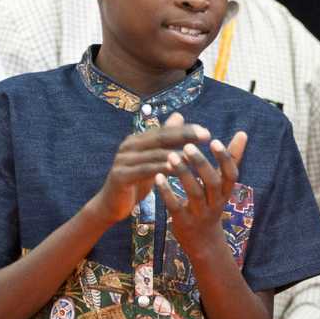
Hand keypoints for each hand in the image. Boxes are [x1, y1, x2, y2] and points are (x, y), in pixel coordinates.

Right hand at [90, 112, 208, 222]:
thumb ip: (165, 140)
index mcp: (138, 139)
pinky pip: (144, 170)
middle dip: (185, 136)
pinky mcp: (120, 175)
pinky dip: (161, 169)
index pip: (166, 131)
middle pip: (161, 137)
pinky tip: (176, 170)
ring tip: (196, 155)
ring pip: (155, 154)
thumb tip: (179, 115)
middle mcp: (129, 145)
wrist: (112, 204)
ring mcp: (123, 159)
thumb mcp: (153, 159)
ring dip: (177, 154)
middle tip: (206, 136)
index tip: (207, 132)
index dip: (186, 130)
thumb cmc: (137, 180)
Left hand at [155, 130, 247, 257]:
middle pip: (213, 183)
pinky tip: (157, 178)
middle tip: (188, 146)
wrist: (203, 241)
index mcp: (226, 191)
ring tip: (171, 157)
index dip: (225, 158)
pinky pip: (176, 207)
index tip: (214, 141)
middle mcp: (216, 203)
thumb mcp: (223, 184)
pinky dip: (167, 193)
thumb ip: (232, 159)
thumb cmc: (212, 203)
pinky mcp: (184, 222)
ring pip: (194, 193)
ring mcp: (200, 214)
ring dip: (183, 175)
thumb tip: (243, 133)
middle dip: (201, 164)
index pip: (231, 174)